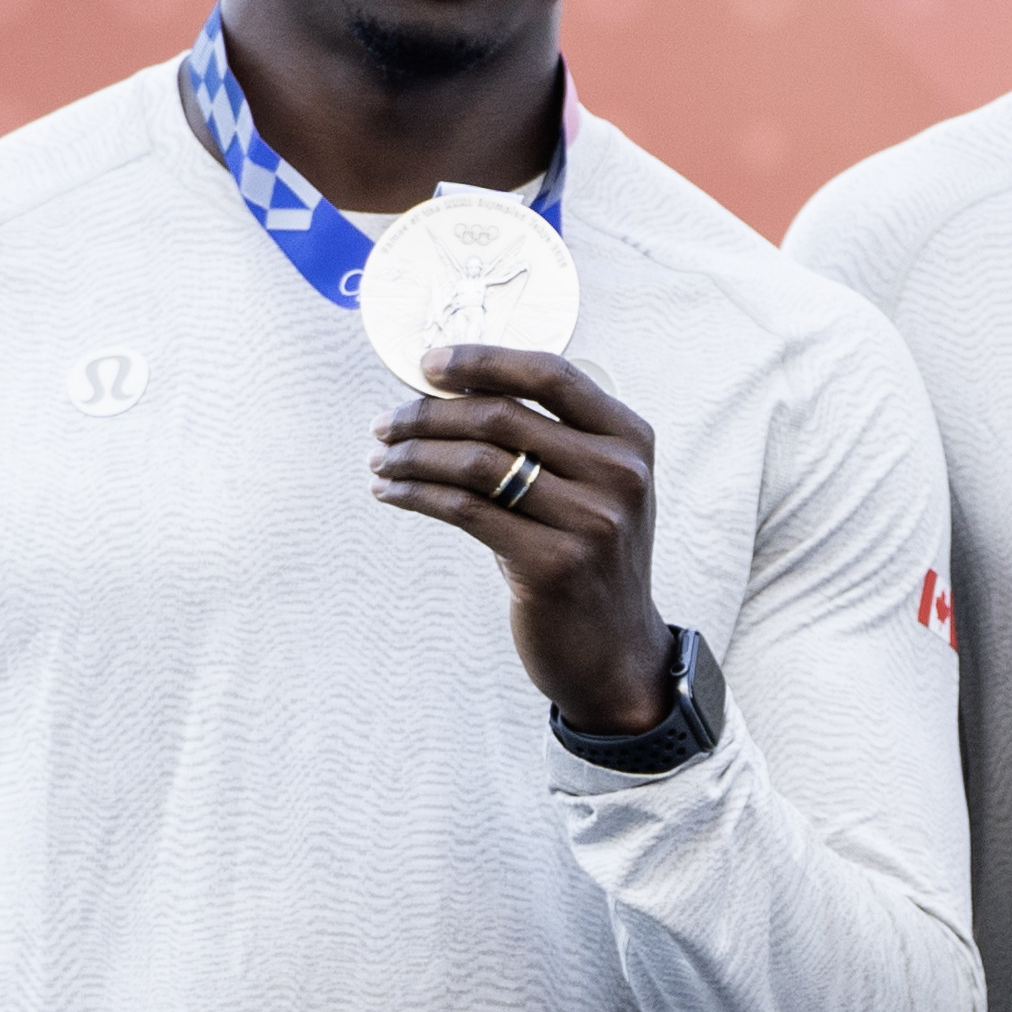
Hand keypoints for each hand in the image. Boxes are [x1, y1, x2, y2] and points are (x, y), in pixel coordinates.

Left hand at [374, 344, 674, 732]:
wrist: (615, 651)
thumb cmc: (587, 559)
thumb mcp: (593, 489)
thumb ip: (549, 441)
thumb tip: (449, 393)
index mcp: (630, 440)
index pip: (551, 374)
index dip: (483, 360)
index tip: (427, 364)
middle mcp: (619, 475)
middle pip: (501, 416)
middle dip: (427, 414)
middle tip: (385, 423)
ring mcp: (592, 521)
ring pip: (477, 462)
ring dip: (414, 456)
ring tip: (380, 459)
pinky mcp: (554, 564)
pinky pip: (465, 510)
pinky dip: (417, 495)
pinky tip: (392, 492)